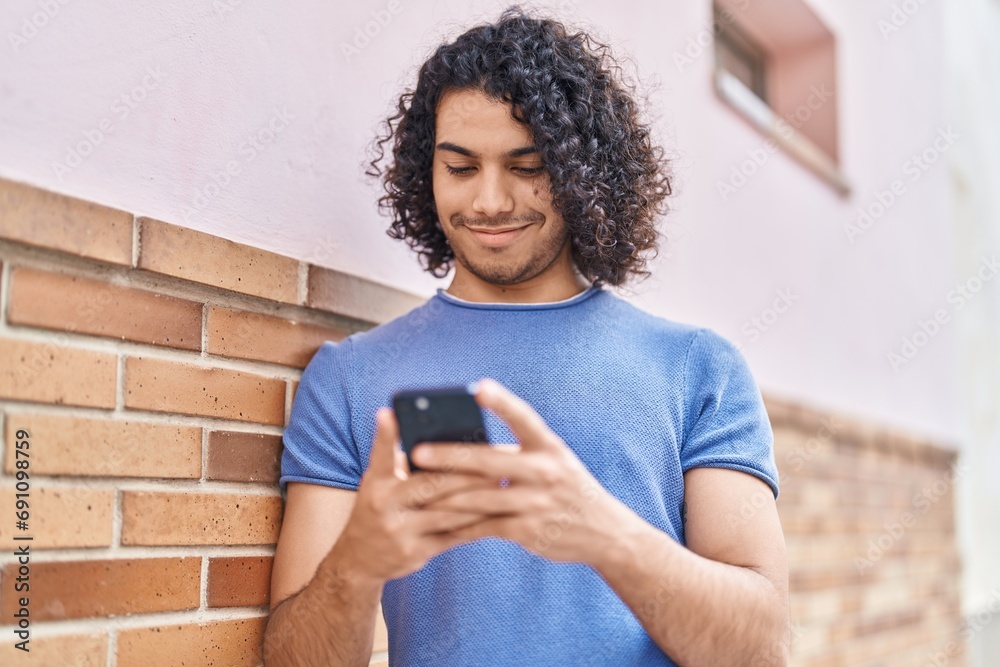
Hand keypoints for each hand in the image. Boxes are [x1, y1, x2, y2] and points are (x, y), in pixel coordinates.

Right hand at [331, 407, 500, 582]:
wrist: (359, 560)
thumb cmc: (378, 509)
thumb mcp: (378, 484)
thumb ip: (401, 464)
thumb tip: (439, 438)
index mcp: (376, 483)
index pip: (381, 454)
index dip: (386, 433)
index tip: (390, 412)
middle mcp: (384, 505)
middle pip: (430, 483)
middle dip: (465, 472)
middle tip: (494, 459)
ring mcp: (400, 531)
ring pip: (447, 511)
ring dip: (477, 498)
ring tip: (502, 483)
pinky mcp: (416, 552)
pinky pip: (452, 535)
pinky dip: (475, 523)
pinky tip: (494, 513)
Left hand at [411, 378, 638, 564]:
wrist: (604, 532)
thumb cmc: (566, 488)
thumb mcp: (554, 461)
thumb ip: (518, 453)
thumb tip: (463, 447)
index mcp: (549, 447)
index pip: (524, 418)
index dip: (502, 402)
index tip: (479, 386)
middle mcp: (545, 471)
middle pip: (489, 461)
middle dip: (449, 456)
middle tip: (417, 451)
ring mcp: (536, 502)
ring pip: (480, 497)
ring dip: (444, 495)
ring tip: (416, 490)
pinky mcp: (528, 530)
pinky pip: (485, 526)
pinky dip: (459, 525)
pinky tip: (438, 523)